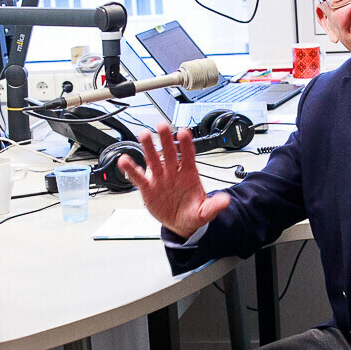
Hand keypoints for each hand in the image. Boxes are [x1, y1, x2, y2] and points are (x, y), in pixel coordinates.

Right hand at [117, 124, 231, 237]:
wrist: (180, 223)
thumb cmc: (192, 213)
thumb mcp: (205, 212)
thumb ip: (214, 205)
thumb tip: (226, 200)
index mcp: (189, 174)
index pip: (188, 156)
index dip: (186, 144)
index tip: (184, 132)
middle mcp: (173, 172)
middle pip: (170, 152)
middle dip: (166, 139)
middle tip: (162, 126)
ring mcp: (160, 178)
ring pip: (153, 159)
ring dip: (148, 148)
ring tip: (143, 135)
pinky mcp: (148, 188)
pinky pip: (139, 177)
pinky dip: (131, 169)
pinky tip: (125, 160)